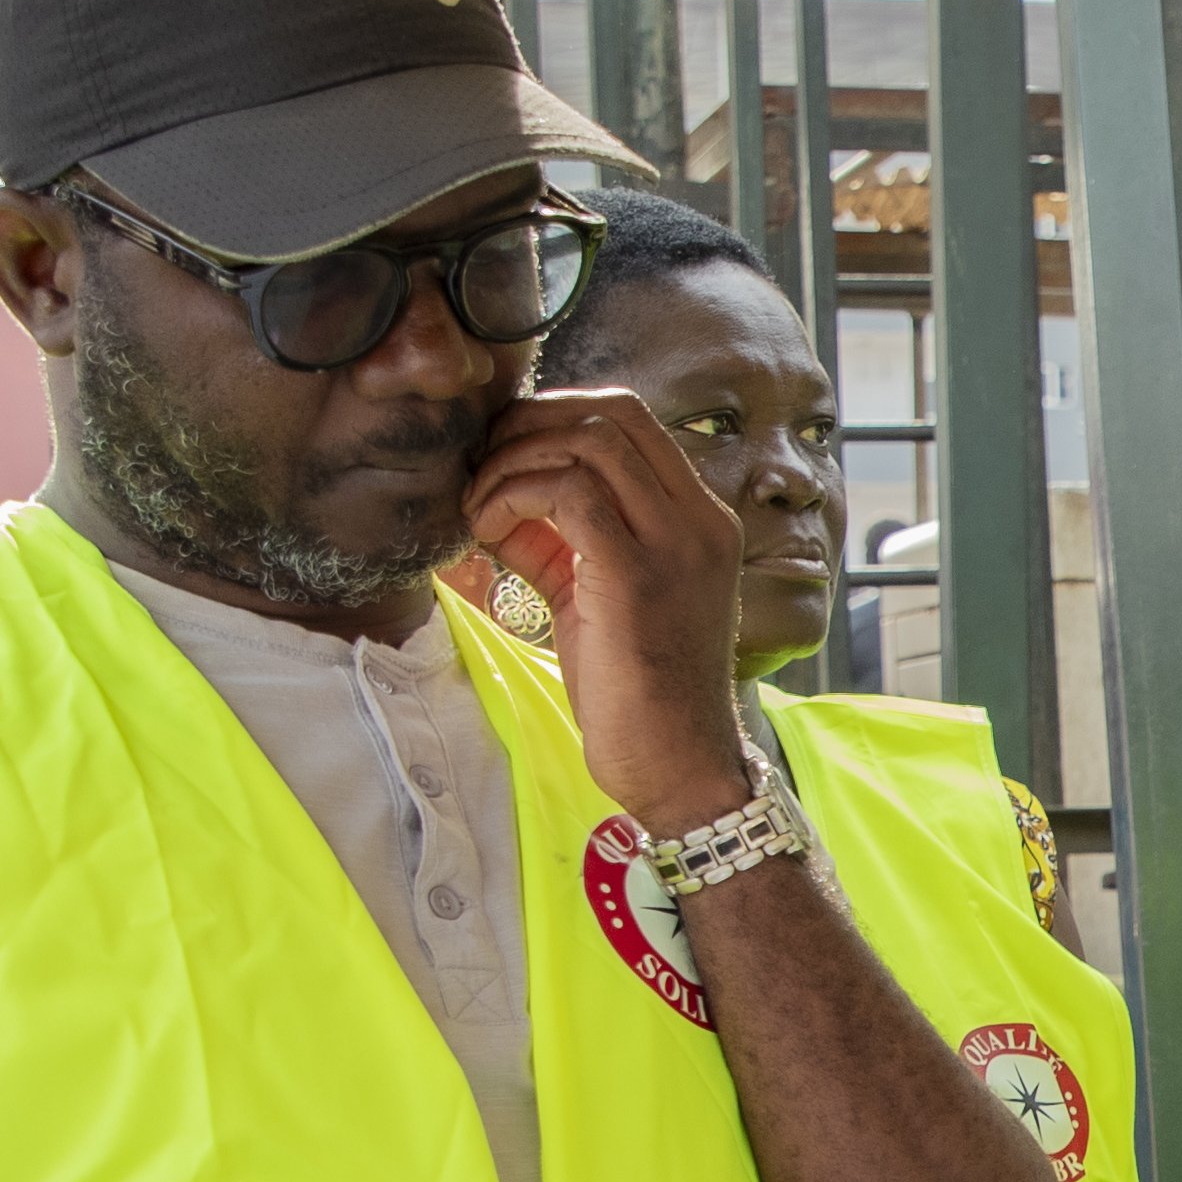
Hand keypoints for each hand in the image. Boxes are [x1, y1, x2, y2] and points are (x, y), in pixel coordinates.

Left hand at [464, 388, 752, 833]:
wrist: (680, 770)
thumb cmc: (640, 696)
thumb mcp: (599, 598)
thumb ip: (564, 543)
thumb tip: (501, 499)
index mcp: (701, 519)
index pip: (631, 418)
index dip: (556, 415)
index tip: (506, 454)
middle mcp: (700, 520)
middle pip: (611, 411)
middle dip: (530, 424)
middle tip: (484, 466)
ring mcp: (675, 543)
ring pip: (587, 441)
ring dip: (514, 462)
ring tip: (480, 508)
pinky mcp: (636, 575)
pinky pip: (566, 492)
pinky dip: (512, 498)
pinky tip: (487, 532)